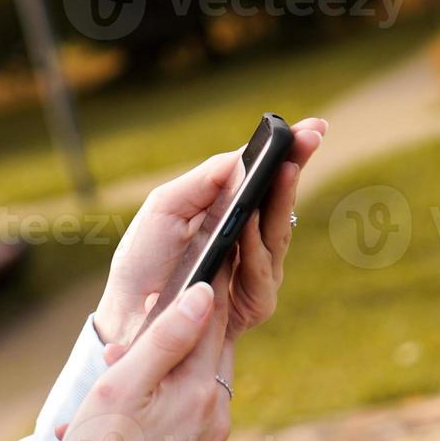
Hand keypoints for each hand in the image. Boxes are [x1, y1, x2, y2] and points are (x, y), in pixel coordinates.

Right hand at [55, 271, 233, 440]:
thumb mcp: (121, 388)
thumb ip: (164, 339)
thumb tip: (203, 294)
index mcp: (198, 389)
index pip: (211, 316)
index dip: (209, 279)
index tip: (213, 248)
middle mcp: (216, 414)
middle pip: (210, 348)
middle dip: (184, 325)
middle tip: (153, 311)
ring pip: (196, 384)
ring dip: (164, 370)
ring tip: (117, 373)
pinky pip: (187, 417)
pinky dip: (162, 404)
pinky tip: (124, 417)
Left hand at [93, 118, 326, 347]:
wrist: (128, 314)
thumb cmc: (145, 260)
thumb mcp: (167, 208)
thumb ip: (205, 182)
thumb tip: (242, 155)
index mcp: (225, 211)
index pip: (263, 178)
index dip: (287, 153)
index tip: (311, 126)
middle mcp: (247, 239)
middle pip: (280, 200)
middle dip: (296, 165)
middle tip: (311, 136)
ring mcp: (255, 271)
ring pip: (278, 232)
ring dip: (281, 198)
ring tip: (284, 166)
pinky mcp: (254, 303)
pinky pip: (261, 271)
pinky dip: (254, 247)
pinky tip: (249, 223)